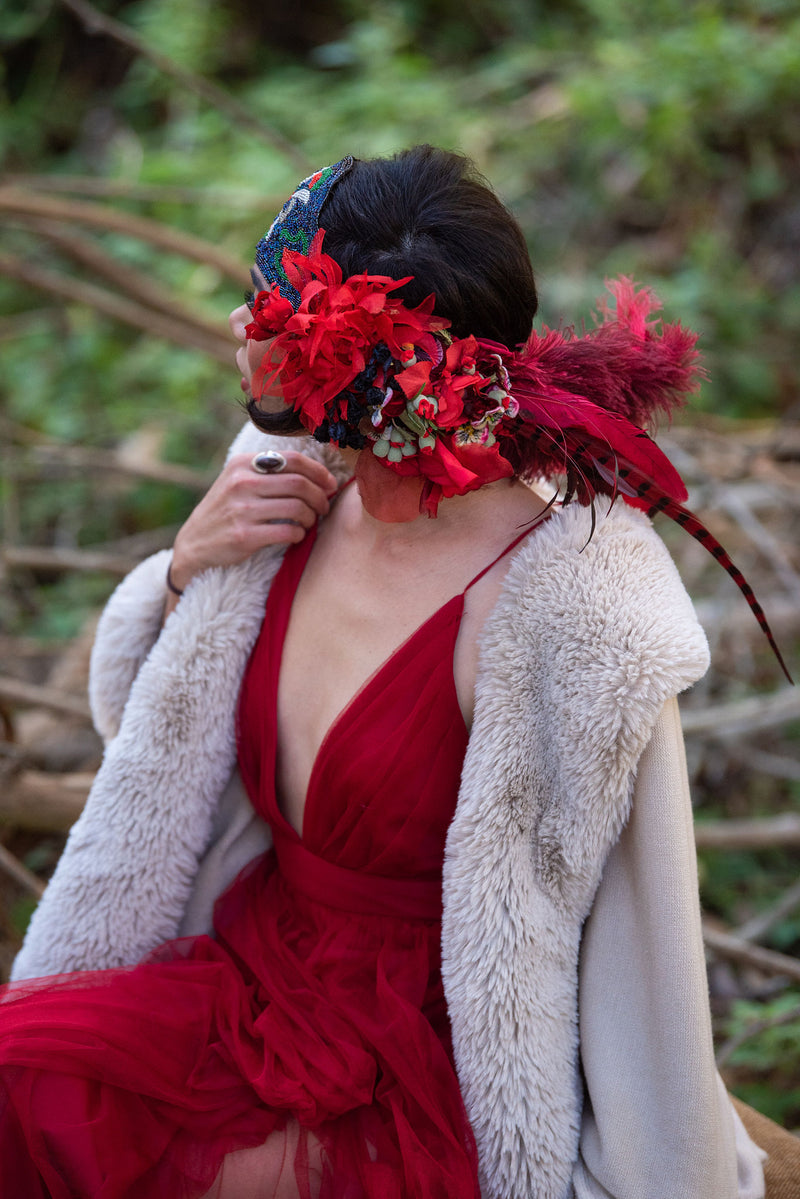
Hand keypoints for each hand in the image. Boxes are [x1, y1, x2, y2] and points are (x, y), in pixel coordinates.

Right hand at [168, 450, 338, 592]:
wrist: (194, 543)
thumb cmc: (225, 510)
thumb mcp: (237, 480)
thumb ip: (268, 472)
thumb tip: (315, 474)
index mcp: (243, 464)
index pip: (293, 460)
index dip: (319, 472)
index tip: (330, 484)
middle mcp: (242, 483)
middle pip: (300, 484)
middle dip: (320, 496)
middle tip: (323, 507)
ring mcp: (242, 510)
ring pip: (297, 508)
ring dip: (311, 517)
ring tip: (309, 522)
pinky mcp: (244, 536)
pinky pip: (288, 532)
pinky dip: (299, 534)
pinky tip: (296, 535)